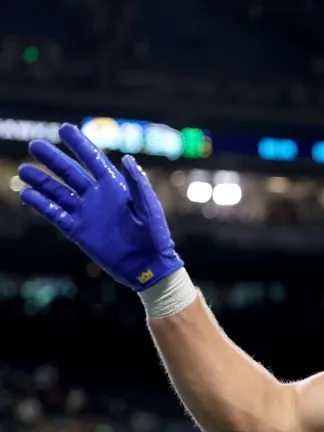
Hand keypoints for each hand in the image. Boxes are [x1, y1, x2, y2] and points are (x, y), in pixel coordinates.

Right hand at [18, 123, 183, 291]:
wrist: (148, 267)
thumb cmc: (155, 237)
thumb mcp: (149, 209)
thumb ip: (138, 184)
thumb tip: (126, 158)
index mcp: (116, 188)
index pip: (94, 160)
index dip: (80, 144)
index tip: (64, 128)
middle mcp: (99, 197)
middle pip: (71, 173)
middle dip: (54, 159)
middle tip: (35, 145)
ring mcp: (87, 214)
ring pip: (59, 192)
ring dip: (42, 181)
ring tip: (23, 170)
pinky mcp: (78, 231)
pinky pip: (56, 215)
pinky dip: (42, 205)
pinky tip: (26, 195)